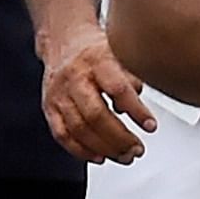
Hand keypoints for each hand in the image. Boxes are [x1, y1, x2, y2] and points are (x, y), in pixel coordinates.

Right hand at [39, 24, 156, 163]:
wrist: (63, 42)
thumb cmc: (96, 52)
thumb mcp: (121, 55)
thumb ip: (133, 80)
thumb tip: (136, 110)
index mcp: (97, 61)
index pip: (118, 89)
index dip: (136, 111)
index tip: (150, 126)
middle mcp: (75, 77)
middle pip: (95, 114)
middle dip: (119, 137)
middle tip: (137, 149)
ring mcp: (59, 94)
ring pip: (79, 128)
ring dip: (103, 148)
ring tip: (124, 156)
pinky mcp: (49, 107)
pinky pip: (62, 135)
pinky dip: (80, 150)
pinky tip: (98, 156)